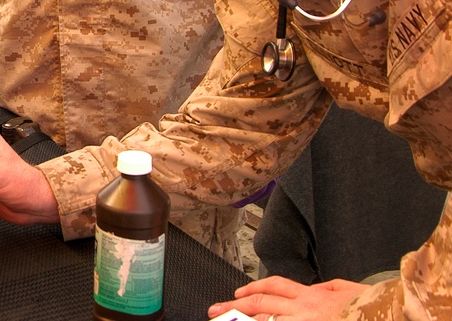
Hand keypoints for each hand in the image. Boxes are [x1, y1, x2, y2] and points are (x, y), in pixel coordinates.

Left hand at [208, 276, 368, 320]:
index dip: (252, 288)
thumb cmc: (371, 306)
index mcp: (312, 295)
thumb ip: (327, 289)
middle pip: (261, 304)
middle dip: (235, 306)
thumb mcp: (347, 289)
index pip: (274, 286)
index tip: (238, 293)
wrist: (385, 315)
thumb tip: (317, 290)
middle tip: (215, 309)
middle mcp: (304, 309)